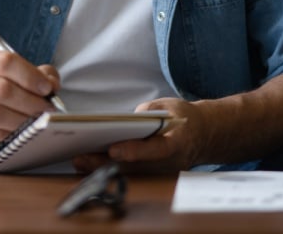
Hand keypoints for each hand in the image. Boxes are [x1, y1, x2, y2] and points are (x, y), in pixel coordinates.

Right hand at [0, 48, 59, 156]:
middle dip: (29, 102)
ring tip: (36, 123)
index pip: (5, 62)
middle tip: (46, 110)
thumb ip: (39, 75)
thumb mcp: (17, 75)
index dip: (30, 76)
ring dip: (21, 120)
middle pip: (0, 90)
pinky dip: (9, 135)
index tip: (47, 88)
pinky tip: (19, 133)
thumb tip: (51, 85)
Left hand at [73, 97, 204, 173]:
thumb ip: (148, 112)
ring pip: (130, 174)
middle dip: (107, 163)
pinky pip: (131, 174)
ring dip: (103, 169)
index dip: (135, 151)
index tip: (113, 150)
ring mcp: (163, 173)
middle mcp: (171, 162)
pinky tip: (90, 164)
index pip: (157, 149)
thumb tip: (125, 122)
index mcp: (178, 141)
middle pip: (137, 167)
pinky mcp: (155, 176)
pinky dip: (110, 170)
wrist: (203, 135)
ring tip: (79, 161)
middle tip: (81, 158)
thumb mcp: (168, 106)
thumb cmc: (182, 117)